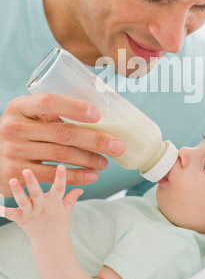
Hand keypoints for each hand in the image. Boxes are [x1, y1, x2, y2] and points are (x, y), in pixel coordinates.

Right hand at [0, 94, 124, 195]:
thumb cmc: (21, 130)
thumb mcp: (28, 115)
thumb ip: (52, 112)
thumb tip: (99, 115)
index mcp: (19, 106)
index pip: (48, 102)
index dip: (74, 108)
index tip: (98, 114)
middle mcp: (13, 128)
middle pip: (62, 133)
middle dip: (95, 140)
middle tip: (117, 146)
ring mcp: (13, 152)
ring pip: (61, 156)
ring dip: (89, 159)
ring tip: (106, 161)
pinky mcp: (15, 174)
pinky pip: (52, 176)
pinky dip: (76, 176)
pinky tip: (92, 175)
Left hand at [0, 165, 81, 241]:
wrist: (51, 244)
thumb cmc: (60, 224)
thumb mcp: (68, 210)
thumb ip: (72, 197)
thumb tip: (80, 188)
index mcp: (55, 202)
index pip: (59, 188)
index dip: (61, 177)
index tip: (61, 166)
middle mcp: (42, 207)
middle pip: (37, 193)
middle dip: (32, 181)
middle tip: (27, 170)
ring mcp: (31, 213)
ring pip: (23, 201)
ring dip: (17, 191)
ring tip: (12, 180)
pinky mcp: (22, 219)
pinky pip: (11, 214)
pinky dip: (3, 210)